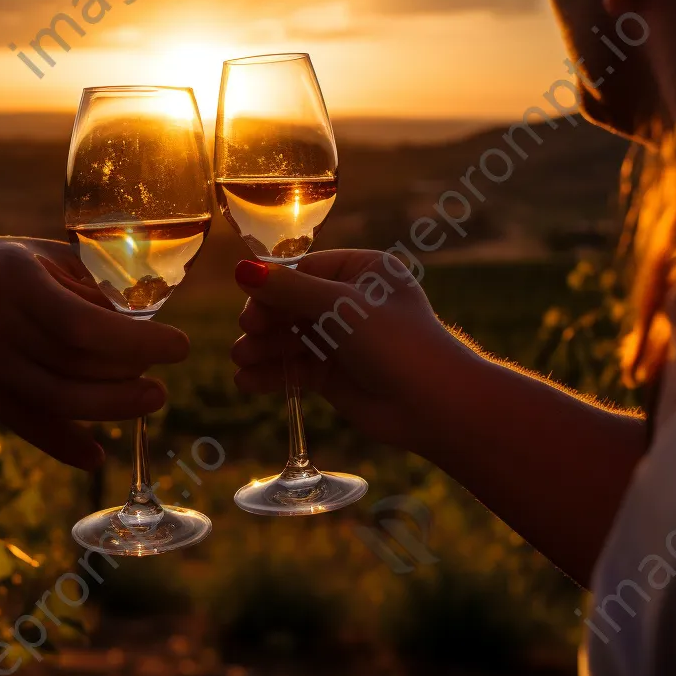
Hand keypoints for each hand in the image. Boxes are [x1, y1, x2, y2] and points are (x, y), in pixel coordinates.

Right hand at [0, 237, 186, 468]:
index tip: (178, 344)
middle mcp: (0, 329)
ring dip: (112, 409)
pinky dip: (63, 447)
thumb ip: (88, 279)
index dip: (137, 342)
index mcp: (18, 284)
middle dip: (130, 377)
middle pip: (76, 367)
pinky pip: (26, 427)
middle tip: (162, 379)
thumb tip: (144, 309)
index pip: (86, 325)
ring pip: (58, 401)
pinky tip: (96, 457)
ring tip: (150, 399)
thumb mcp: (38, 255)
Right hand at [231, 249, 467, 448]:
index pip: (303, 271)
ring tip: (242, 362)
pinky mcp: (334, 374)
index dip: (272, 289)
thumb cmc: (395, 343)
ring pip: (290, 337)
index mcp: (362, 271)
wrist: (434, 406)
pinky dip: (272, 373)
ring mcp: (342, 339)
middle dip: (265, 322)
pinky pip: (295, 367)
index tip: (250, 308)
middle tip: (247, 337)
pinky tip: (248, 382)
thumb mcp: (340, 308)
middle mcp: (350, 301)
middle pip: (291, 304)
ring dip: (264, 349)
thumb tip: (241, 269)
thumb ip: (289, 289)